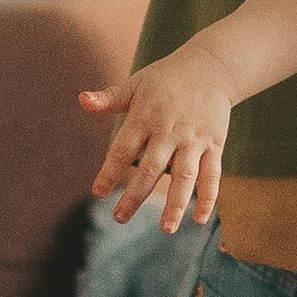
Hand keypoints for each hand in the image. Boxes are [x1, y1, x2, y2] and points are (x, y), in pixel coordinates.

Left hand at [79, 50, 232, 232]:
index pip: (123, 149)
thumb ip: (109, 98)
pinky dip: (208, 197)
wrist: (212, 67)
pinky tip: (200, 219)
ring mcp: (193, 140)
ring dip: (176, 204)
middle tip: (119, 219)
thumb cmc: (166, 78)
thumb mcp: (135, 84)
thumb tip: (82, 100)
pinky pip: (212, 174)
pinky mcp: (214, 144)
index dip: (110, 171)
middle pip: (150, 168)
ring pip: (184, 176)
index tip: (98, 192)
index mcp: (145, 117)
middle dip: (135, 196)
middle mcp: (169, 131)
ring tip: (166, 229)